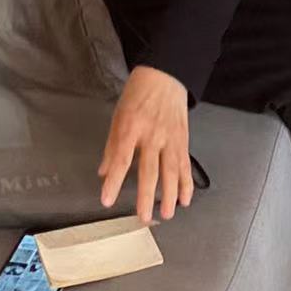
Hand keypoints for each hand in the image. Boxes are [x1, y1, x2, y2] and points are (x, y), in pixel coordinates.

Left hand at [98, 65, 191, 225]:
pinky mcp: (183, 138)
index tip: (106, 199)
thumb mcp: (118, 115)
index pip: (122, 158)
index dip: (113, 180)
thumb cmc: (139, 93)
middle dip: (146, 195)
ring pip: (171, 170)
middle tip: (143, 216)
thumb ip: (112, 145)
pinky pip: (185, 163)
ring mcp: (170, 137)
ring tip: (167, 213)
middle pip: (150, 169)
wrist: (165, 74)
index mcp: (131, 127)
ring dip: (170, 194)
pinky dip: (186, 182)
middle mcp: (152, 134)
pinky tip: (185, 198)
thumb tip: (103, 172)